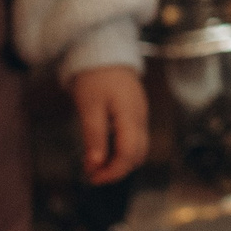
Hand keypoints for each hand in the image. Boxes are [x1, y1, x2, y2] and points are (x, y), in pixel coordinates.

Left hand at [68, 65, 147, 183]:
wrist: (105, 52)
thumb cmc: (96, 76)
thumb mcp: (89, 107)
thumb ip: (94, 137)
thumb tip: (95, 165)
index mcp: (131, 117)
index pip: (128, 154)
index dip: (112, 172)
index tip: (94, 178)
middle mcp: (141, 118)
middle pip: (137, 155)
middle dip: (117, 170)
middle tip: (93, 173)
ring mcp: (141, 116)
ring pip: (138, 148)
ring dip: (119, 161)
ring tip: (97, 162)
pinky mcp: (136, 113)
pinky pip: (134, 138)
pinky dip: (121, 149)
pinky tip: (104, 147)